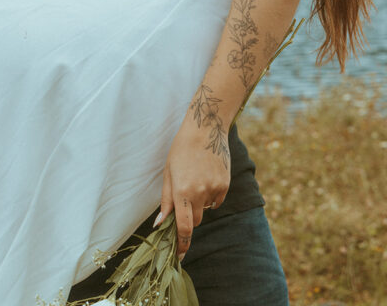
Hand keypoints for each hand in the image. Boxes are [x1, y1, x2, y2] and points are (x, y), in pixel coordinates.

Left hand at [156, 112, 229, 259]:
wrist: (205, 129)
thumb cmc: (181, 150)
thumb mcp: (168, 173)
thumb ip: (166, 200)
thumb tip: (160, 224)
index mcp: (182, 191)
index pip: (184, 228)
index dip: (182, 245)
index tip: (180, 257)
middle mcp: (200, 193)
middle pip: (195, 221)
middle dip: (189, 217)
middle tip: (185, 198)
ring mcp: (214, 189)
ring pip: (206, 209)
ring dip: (200, 203)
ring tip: (196, 178)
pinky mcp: (225, 184)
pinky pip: (217, 200)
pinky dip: (211, 195)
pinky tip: (207, 176)